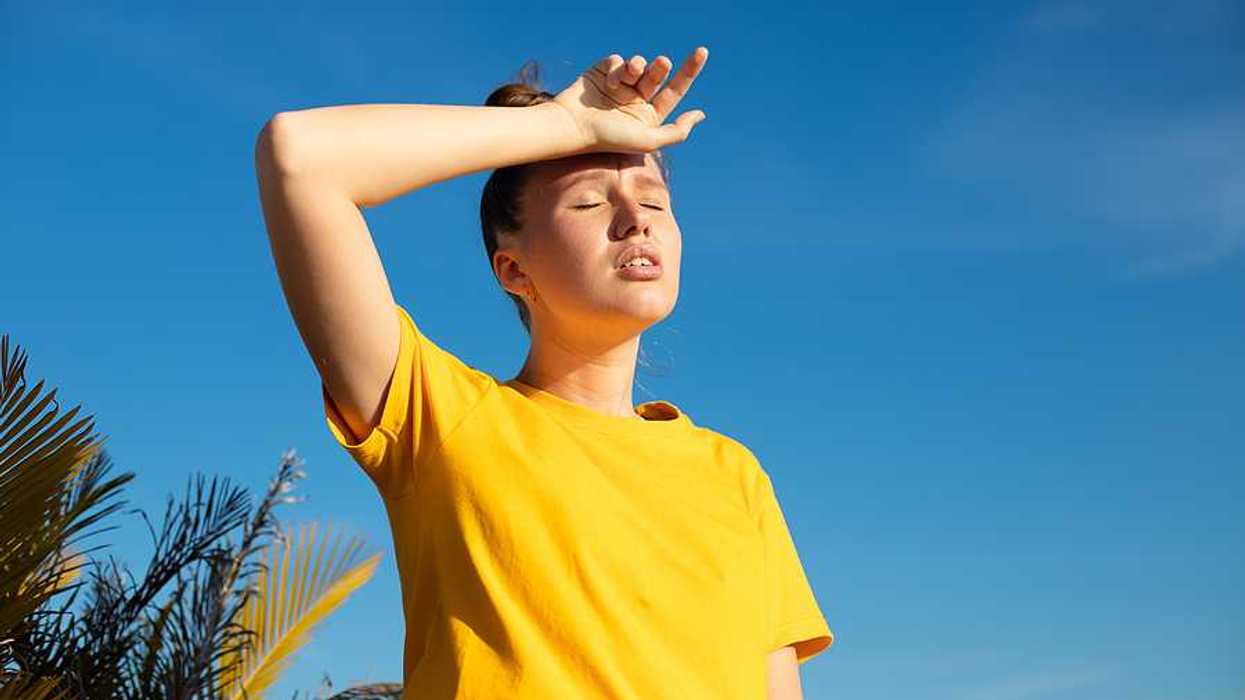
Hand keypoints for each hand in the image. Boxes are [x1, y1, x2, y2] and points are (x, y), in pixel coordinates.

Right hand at [552, 47, 708, 153]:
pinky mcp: (604, 72)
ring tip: (631, 74)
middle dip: (661, 68)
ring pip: (639, 64)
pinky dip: (618, 69)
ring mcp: (620, 85)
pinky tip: (610, 82)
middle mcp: (636, 99)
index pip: (674, 91)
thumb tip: (700, 114)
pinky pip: (618, 61)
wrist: (573, 127)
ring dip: (639, 66)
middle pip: (658, 74)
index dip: (689, 71)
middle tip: (663, 63)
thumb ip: (676, 131)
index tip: (701, 51)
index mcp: (649, 115)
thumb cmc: (609, 138)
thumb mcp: (648, 140)